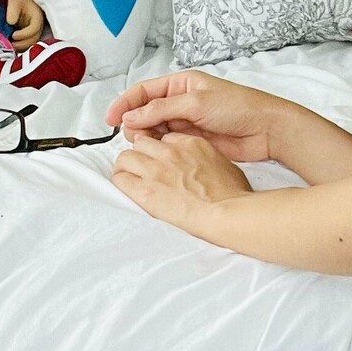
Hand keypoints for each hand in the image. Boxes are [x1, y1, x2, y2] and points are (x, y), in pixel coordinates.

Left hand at [6, 0, 43, 48]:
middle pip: (34, 39)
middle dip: (22, 44)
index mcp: (37, 17)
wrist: (21, 4)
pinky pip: (27, 45)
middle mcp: (38, 27)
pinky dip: (20, 47)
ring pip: (31, 44)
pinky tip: (11, 46)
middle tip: (11, 44)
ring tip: (10, 46)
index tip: (13, 35)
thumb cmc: (19, 1)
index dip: (24, 34)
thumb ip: (13, 11)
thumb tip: (10, 22)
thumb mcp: (14, 1)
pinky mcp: (30, 37)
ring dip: (21, 47)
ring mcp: (35, 33)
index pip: (34, 28)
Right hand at [105, 69, 277, 160]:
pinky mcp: (191, 140)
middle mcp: (181, 101)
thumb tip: (131, 117)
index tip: (110, 118)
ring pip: (154, 129)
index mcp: (181, 83)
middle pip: (145, 111)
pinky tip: (159, 152)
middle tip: (134, 136)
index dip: (125, 103)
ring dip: (146, 136)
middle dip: (135, 122)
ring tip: (147, 144)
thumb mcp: (196, 103)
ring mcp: (185, 121)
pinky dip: (158, 147)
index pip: (144, 91)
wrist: (265, 129)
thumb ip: (162, 109)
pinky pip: (166, 143)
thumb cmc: (238, 107)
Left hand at [111, 133, 252, 233]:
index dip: (159, 149)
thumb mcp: (222, 163)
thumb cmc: (231, 193)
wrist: (226, 212)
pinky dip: (121, 181)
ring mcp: (156, 171)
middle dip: (141, 154)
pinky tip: (126, 187)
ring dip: (127, 166)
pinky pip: (120, 179)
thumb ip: (205, 157)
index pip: (163, 138)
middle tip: (142, 166)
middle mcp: (170, 153)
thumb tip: (202, 163)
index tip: (160, 158)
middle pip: (141, 143)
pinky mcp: (145, 191)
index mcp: (190, 143)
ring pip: (125, 157)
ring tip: (130, 176)